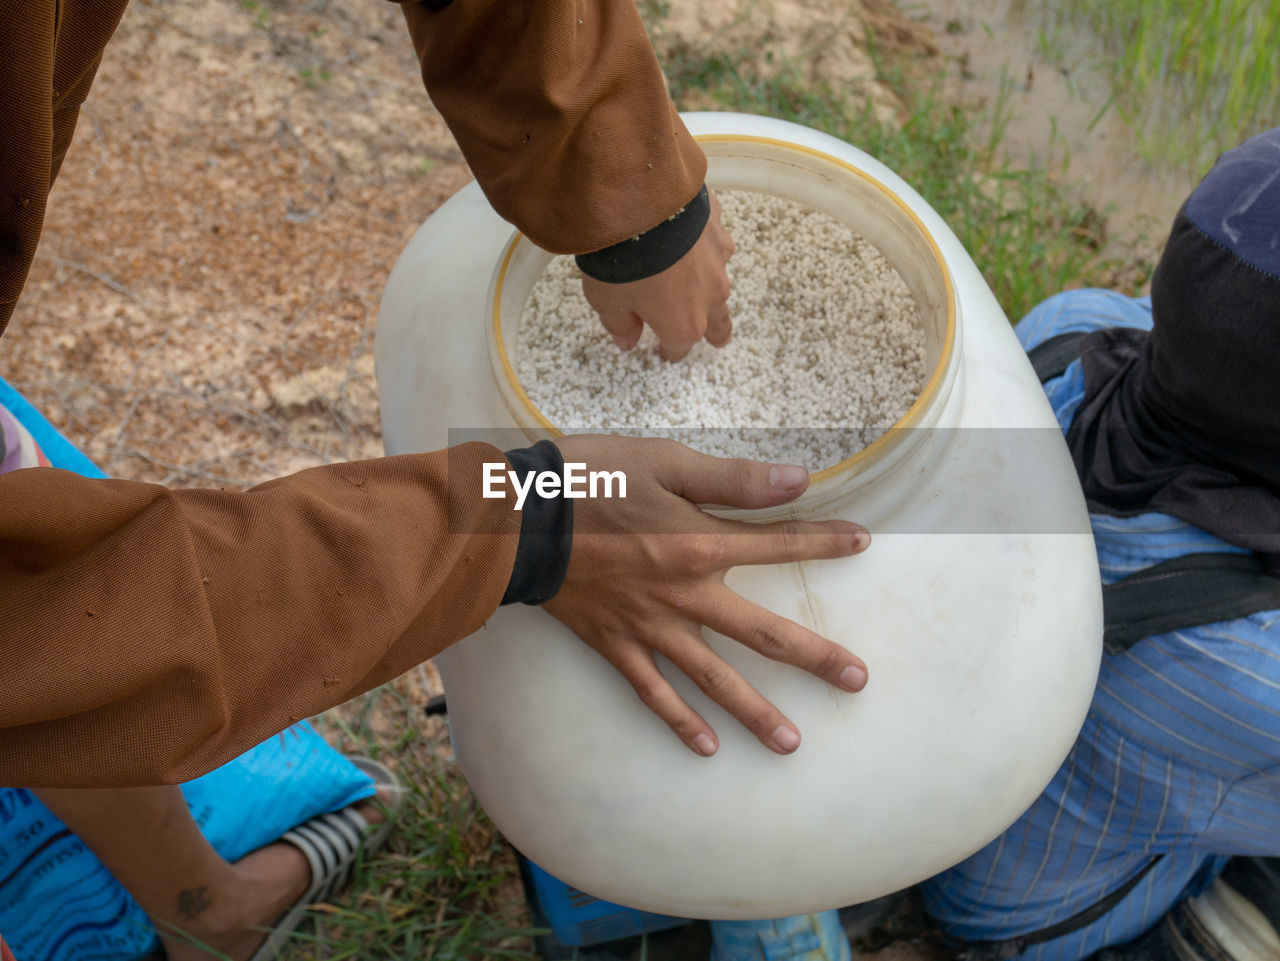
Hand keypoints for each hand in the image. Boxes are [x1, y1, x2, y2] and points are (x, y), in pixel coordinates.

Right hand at [543, 435, 870, 756]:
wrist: (515, 522)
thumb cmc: (589, 481)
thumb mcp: (663, 462)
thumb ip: (732, 479)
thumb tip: (798, 479)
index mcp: (699, 544)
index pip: (778, 545)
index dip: (823, 542)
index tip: (862, 541)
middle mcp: (684, 596)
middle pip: (761, 633)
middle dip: (813, 657)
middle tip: (857, 681)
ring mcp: (650, 627)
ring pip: (712, 678)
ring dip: (754, 712)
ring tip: (792, 743)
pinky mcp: (615, 644)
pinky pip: (652, 691)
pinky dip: (678, 721)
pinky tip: (706, 747)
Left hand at [580, 190, 734, 361]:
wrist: (638, 202)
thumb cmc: (619, 258)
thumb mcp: (606, 300)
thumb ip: (619, 324)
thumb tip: (627, 340)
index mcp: (682, 323)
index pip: (679, 348)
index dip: (670, 350)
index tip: (664, 350)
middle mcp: (710, 296)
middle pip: (718, 324)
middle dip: (715, 333)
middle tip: (717, 338)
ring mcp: (719, 260)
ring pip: (719, 281)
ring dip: (707, 283)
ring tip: (691, 276)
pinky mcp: (719, 228)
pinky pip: (712, 242)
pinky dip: (701, 244)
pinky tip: (684, 234)